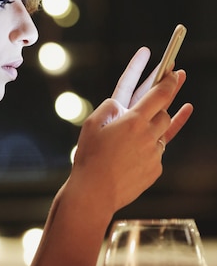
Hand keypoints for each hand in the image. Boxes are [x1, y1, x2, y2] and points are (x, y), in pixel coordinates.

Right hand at [71, 50, 192, 212]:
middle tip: (162, 95)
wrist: (95, 193)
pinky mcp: (155, 170)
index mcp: (134, 121)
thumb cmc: (90, 158)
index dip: (169, 81)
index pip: (160, 95)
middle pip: (164, 113)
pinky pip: (156, 154)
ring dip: (153, 129)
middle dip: (162, 105)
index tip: (175, 72)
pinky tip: (132, 155)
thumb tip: (119, 103)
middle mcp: (149, 136)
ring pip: (162, 135)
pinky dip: (147, 151)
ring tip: (135, 135)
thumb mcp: (92, 125)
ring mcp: (154, 154)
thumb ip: (108, 107)